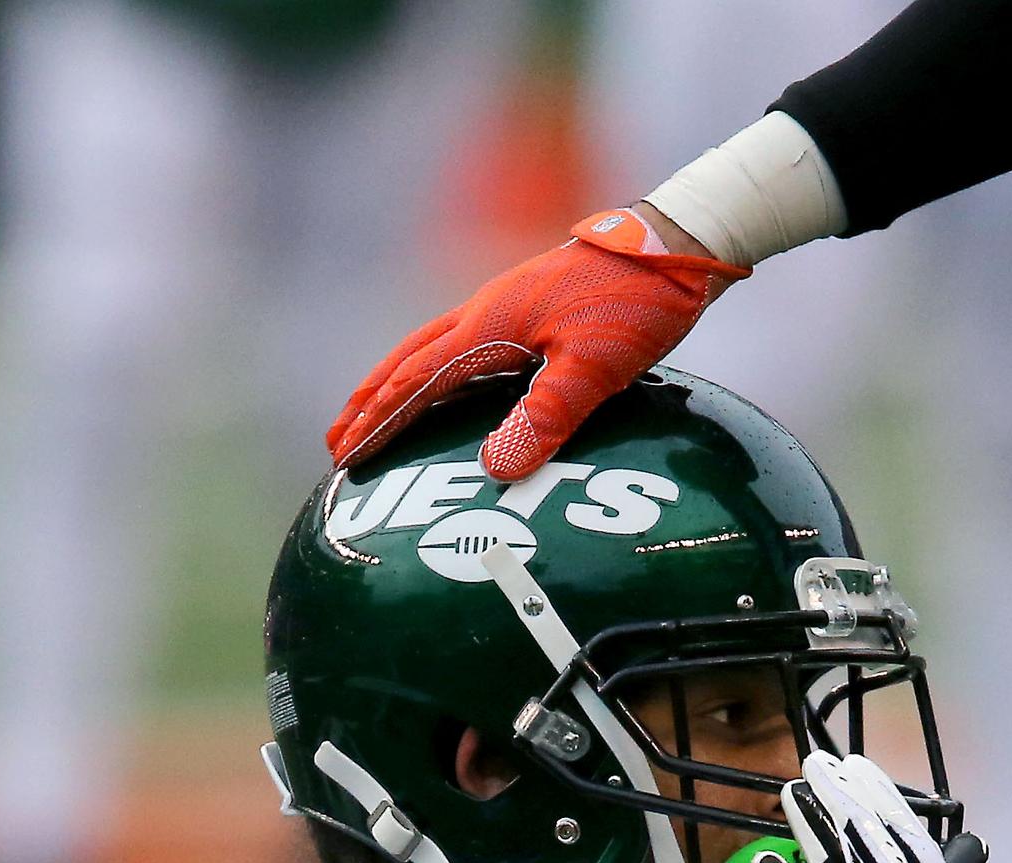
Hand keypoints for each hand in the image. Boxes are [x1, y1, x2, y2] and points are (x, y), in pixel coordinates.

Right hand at [324, 207, 746, 479]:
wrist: (675, 246)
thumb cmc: (636, 302)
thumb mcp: (595, 365)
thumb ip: (547, 415)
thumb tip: (494, 467)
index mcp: (489, 326)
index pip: (415, 382)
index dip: (380, 422)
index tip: (347, 455)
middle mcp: (485, 313)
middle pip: (407, 361)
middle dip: (369, 403)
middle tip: (336, 441)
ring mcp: (505, 307)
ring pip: (430, 348)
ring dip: (395, 383)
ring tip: (374, 414)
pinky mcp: (529, 309)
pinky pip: (461, 345)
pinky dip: (435, 371)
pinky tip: (448, 389)